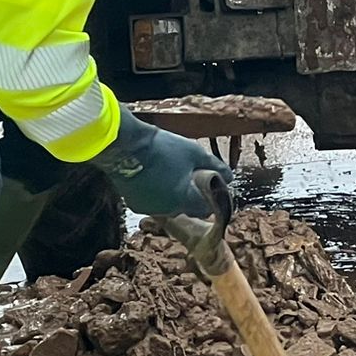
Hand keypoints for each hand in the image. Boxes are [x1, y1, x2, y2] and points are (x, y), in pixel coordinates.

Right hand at [89, 107, 229, 219]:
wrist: (126, 145)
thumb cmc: (163, 148)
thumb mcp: (195, 153)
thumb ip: (215, 167)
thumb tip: (229, 177)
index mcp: (184, 200)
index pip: (205, 209)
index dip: (210, 197)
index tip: (209, 185)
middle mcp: (166, 210)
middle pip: (186, 208)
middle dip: (191, 195)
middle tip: (191, 176)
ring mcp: (148, 208)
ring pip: (168, 206)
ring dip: (173, 195)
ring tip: (172, 174)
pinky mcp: (133, 203)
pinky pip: (152, 202)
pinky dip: (157, 194)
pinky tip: (156, 177)